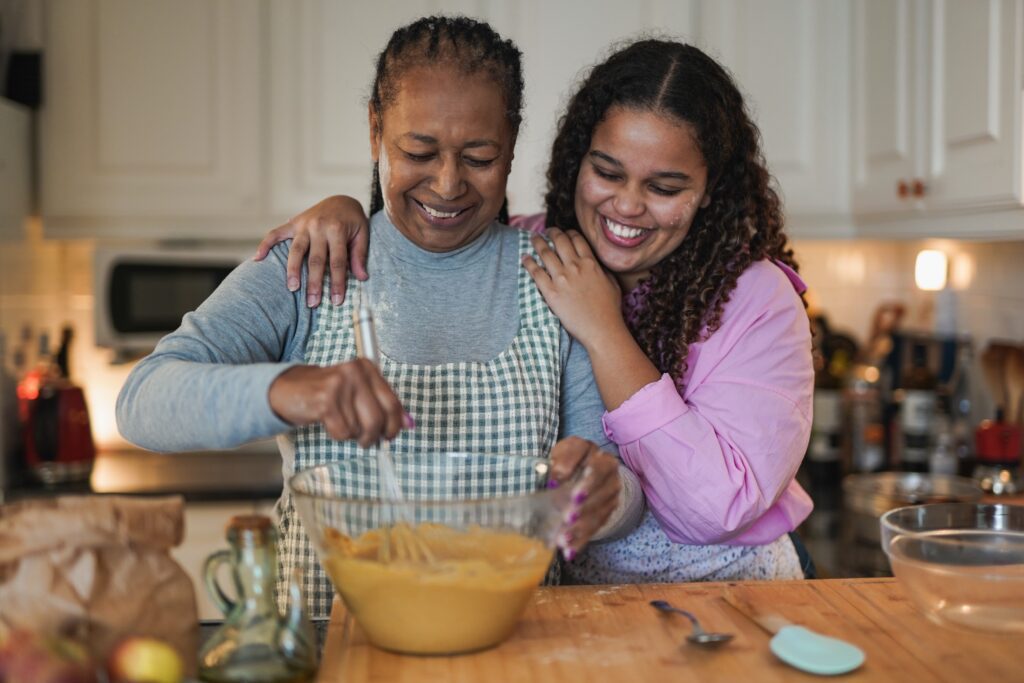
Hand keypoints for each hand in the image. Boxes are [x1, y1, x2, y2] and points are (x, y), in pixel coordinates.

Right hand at [254, 195, 369, 306]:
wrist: (341, 199)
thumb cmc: (353, 221)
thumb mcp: (363, 234)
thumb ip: (360, 255)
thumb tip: (362, 277)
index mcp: (337, 229)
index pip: (337, 261)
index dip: (337, 282)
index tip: (336, 301)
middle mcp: (318, 226)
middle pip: (315, 259)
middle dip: (314, 283)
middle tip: (312, 303)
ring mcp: (303, 224)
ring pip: (296, 250)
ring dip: (293, 270)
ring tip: (292, 288)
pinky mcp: (293, 223)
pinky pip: (275, 233)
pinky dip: (265, 245)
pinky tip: (257, 259)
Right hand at [268, 360, 406, 447]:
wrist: (288, 390)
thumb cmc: (327, 394)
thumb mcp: (358, 394)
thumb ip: (383, 405)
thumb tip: (410, 423)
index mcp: (367, 367)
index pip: (393, 402)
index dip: (394, 424)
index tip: (390, 435)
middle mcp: (355, 371)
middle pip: (379, 418)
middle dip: (375, 436)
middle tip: (367, 441)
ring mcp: (340, 384)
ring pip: (360, 428)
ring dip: (353, 434)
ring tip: (341, 424)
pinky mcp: (325, 400)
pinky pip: (343, 432)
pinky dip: (338, 435)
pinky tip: (329, 423)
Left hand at [521, 228, 622, 348]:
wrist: (602, 329)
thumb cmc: (609, 309)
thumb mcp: (612, 283)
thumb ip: (601, 270)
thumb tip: (595, 263)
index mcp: (590, 263)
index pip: (576, 239)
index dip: (568, 233)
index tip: (564, 233)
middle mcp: (575, 266)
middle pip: (559, 241)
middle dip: (552, 232)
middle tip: (547, 231)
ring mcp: (561, 279)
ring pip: (545, 253)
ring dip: (538, 243)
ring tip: (534, 238)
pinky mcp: (550, 292)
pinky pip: (536, 272)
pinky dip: (529, 263)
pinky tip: (525, 258)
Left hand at [547, 437, 620, 559]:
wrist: (582, 469)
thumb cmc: (565, 462)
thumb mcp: (557, 457)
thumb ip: (557, 464)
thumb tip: (555, 479)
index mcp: (591, 451)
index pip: (588, 459)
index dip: (574, 473)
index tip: (554, 483)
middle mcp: (607, 468)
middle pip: (598, 485)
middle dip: (583, 503)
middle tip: (567, 517)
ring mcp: (611, 489)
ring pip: (599, 509)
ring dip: (581, 526)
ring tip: (564, 538)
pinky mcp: (609, 508)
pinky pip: (597, 526)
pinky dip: (581, 540)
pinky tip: (569, 550)